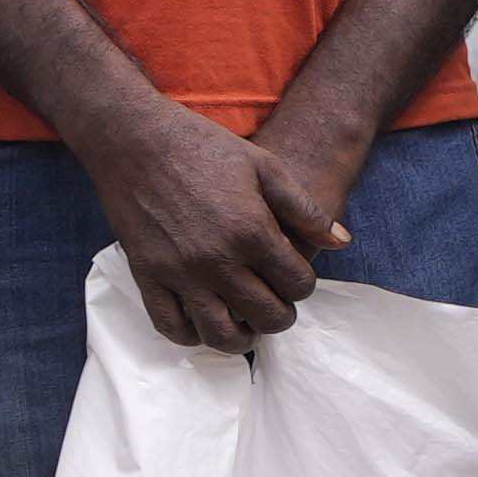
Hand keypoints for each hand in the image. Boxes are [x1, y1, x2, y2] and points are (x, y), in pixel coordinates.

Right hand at [87, 86, 344, 348]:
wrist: (135, 139)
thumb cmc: (204, 147)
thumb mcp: (265, 166)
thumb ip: (305, 210)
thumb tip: (341, 242)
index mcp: (252, 231)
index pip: (298, 286)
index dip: (303, 285)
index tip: (292, 276)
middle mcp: (218, 260)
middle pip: (267, 317)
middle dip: (280, 314)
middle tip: (275, 302)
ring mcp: (180, 273)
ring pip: (220, 335)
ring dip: (241, 337)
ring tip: (245, 323)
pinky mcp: (148, 276)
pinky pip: (171, 327)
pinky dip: (191, 335)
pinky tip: (203, 320)